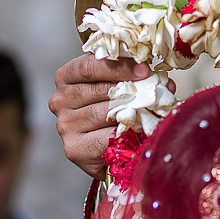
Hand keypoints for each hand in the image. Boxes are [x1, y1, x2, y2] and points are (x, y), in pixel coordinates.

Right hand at [48, 54, 151, 179]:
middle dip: (131, 90)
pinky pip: (105, 138)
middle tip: (154, 91)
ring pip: (104, 114)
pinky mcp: (74, 149)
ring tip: (151, 111)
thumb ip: (129, 77)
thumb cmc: (112, 112)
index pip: (89, 67)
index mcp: (65, 77)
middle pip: (99, 90)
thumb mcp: (115, 87)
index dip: (119, 67)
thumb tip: (160, 80)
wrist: (106, 151)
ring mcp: (65, 126)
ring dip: (132, 112)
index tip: (144, 70)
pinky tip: (138, 132)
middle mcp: (59, 101)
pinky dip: (125, 134)